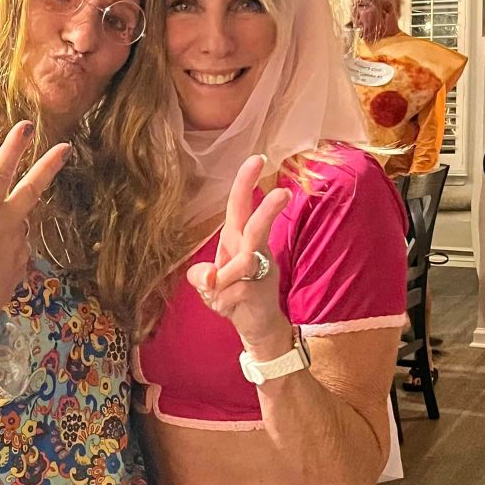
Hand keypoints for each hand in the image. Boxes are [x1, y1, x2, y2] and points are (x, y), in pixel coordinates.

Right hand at [0, 121, 71, 344]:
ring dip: (3, 229)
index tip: (27, 127)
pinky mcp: (24, 265)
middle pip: (32, 190)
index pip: (0, 173)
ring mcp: (20, 246)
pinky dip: (3, 251)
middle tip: (66, 148)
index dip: (13, 149)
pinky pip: (15, 248)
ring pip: (17, 225)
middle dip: (49, 166)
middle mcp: (8, 226)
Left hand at [187, 155, 291, 352]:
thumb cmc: (233, 296)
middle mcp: (251, 249)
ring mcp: (260, 269)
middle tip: (283, 193)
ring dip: (224, 279)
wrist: (256, 326)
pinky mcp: (262, 290)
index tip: (257, 158)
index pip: (240, 206)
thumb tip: (210, 276)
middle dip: (267, 209)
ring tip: (218, 292)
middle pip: (257, 225)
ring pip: (243, 262)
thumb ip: (202, 276)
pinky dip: (224, 303)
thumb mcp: (208, 285)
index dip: (245, 183)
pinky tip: (230, 308)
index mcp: (236, 239)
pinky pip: (236, 291)